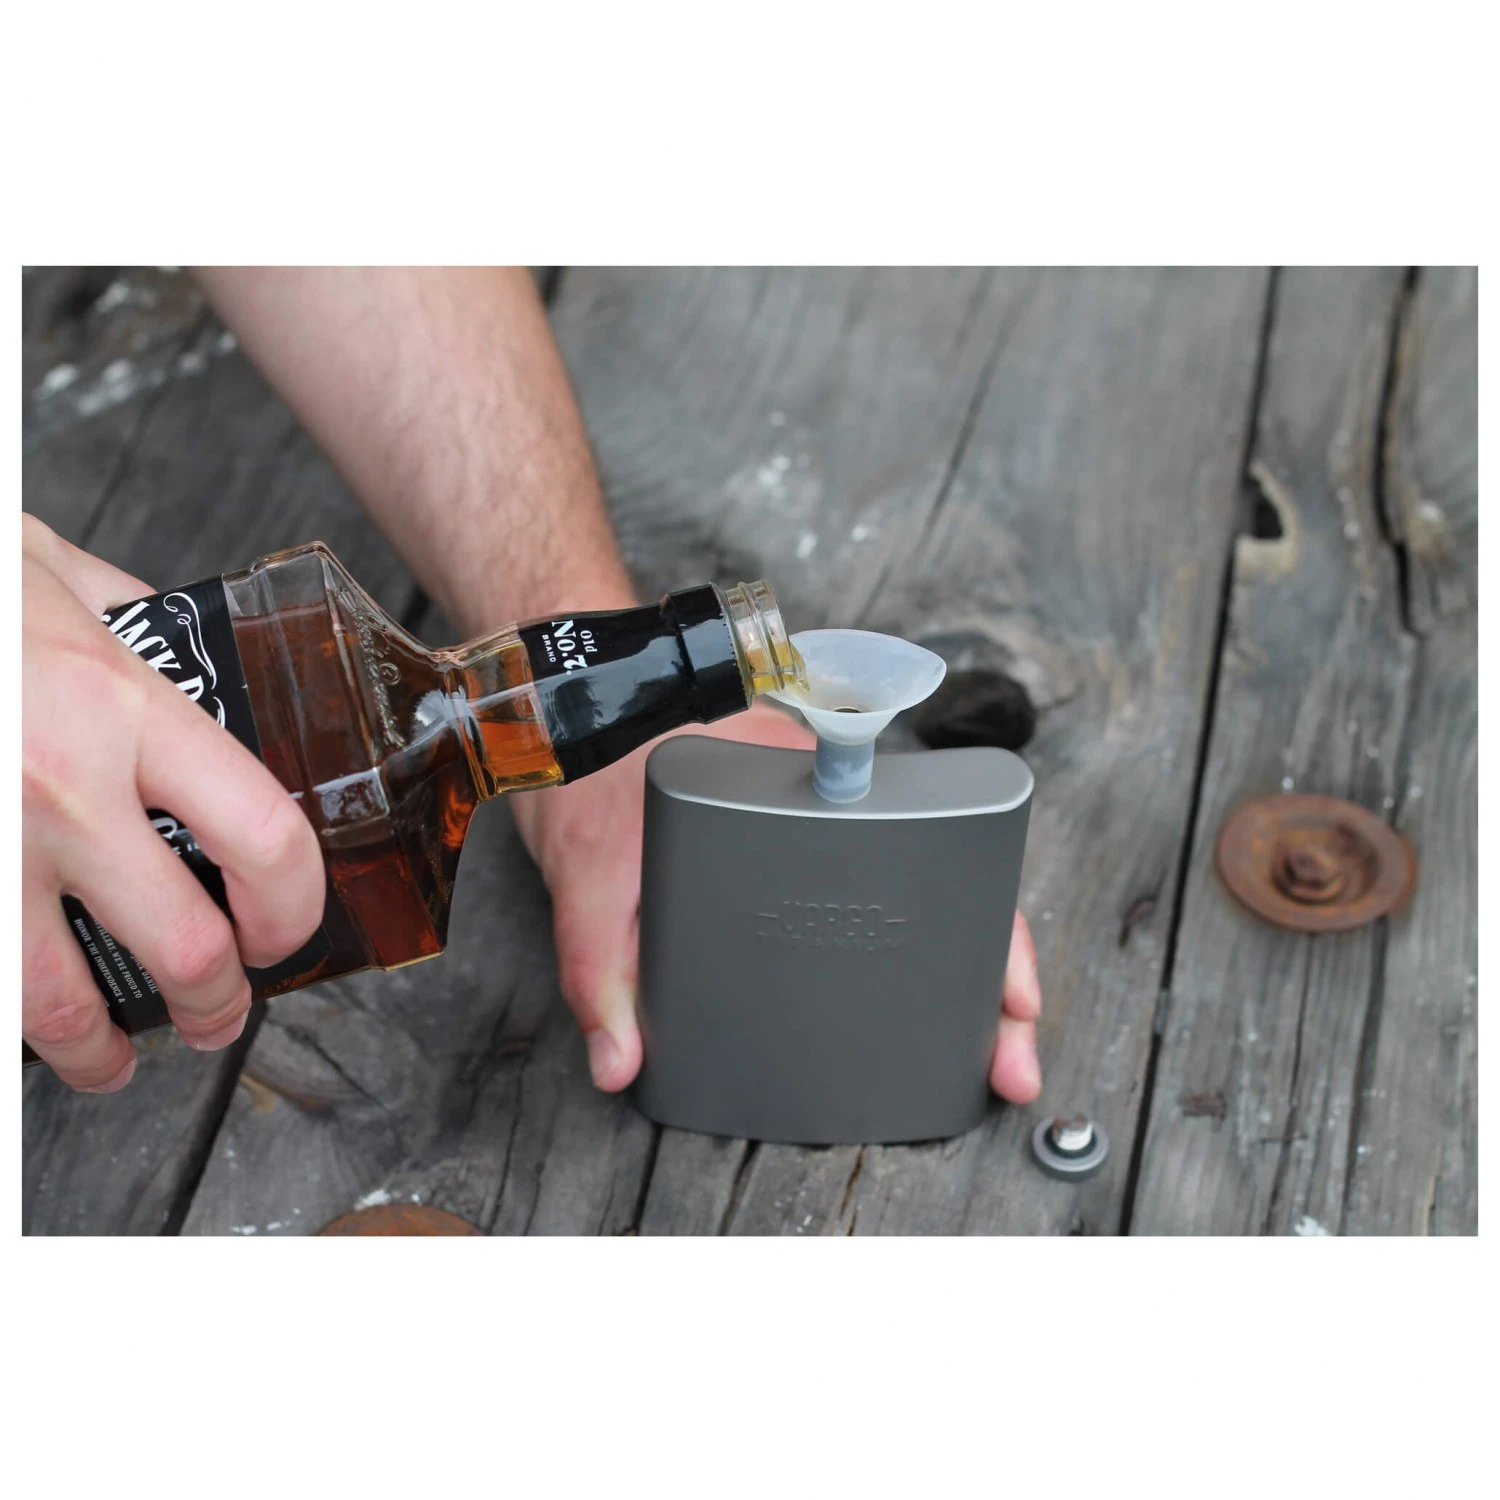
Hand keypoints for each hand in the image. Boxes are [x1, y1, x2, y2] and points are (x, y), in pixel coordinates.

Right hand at [21, 515, 324, 1090]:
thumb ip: (132, 621)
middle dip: (216, 1003)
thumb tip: (191, 652)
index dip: (293, 905)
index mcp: (120, 705)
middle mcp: (57, 786)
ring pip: (55, 1001)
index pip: (260, 834)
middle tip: (220, 1015)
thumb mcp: (49, 570)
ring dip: (96, 1050)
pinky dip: (9, 1015)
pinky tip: (21, 1017)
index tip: (286, 929)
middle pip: (181, 944)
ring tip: (111, 1060)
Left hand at [509, 699, 1043, 1102]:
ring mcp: (816, 812)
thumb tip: (623, 1062)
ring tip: (984, 1047)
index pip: (929, 854)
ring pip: (917, 886)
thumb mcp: (587, 871)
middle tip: (1009, 1058)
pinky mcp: (792, 834)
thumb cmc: (583, 762)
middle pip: (944, 880)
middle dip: (991, 972)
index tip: (1006, 997)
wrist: (565, 698)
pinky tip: (910, 1002)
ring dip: (956, 966)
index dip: (984, 931)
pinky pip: (872, 883)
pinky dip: (905, 943)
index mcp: (799, 790)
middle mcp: (824, 796)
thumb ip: (600, 967)